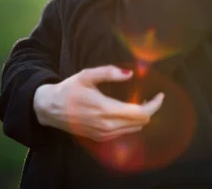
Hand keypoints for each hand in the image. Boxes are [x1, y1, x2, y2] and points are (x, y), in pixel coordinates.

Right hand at [34, 65, 164, 141]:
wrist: (50, 109)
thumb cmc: (69, 89)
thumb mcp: (87, 75)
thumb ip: (110, 72)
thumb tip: (130, 73)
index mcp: (105, 109)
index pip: (139, 113)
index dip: (154, 105)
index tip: (161, 94)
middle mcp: (106, 126)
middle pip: (140, 123)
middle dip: (150, 109)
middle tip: (152, 95)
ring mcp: (103, 134)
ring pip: (133, 129)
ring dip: (141, 116)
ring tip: (143, 101)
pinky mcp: (100, 138)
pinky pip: (124, 132)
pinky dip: (132, 122)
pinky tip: (130, 110)